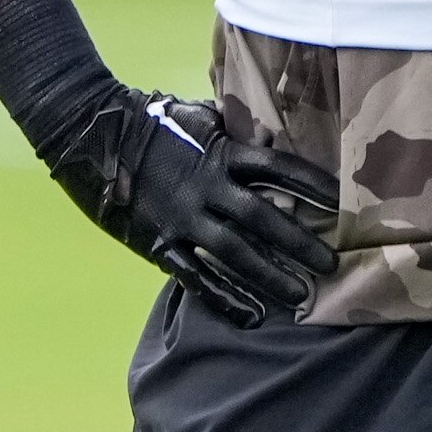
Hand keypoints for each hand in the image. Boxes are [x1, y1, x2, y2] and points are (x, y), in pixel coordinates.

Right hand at [53, 91, 337, 325]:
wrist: (90, 134)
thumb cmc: (146, 119)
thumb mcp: (195, 114)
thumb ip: (231, 128)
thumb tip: (260, 125)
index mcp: (221, 153)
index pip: (278, 169)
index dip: (311, 185)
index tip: (342, 202)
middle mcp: (207, 188)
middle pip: (264, 219)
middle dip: (300, 244)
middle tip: (331, 266)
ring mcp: (183, 218)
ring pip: (235, 254)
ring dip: (270, 277)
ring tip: (302, 297)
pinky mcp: (158, 243)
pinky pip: (196, 277)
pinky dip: (224, 298)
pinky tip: (251, 317)